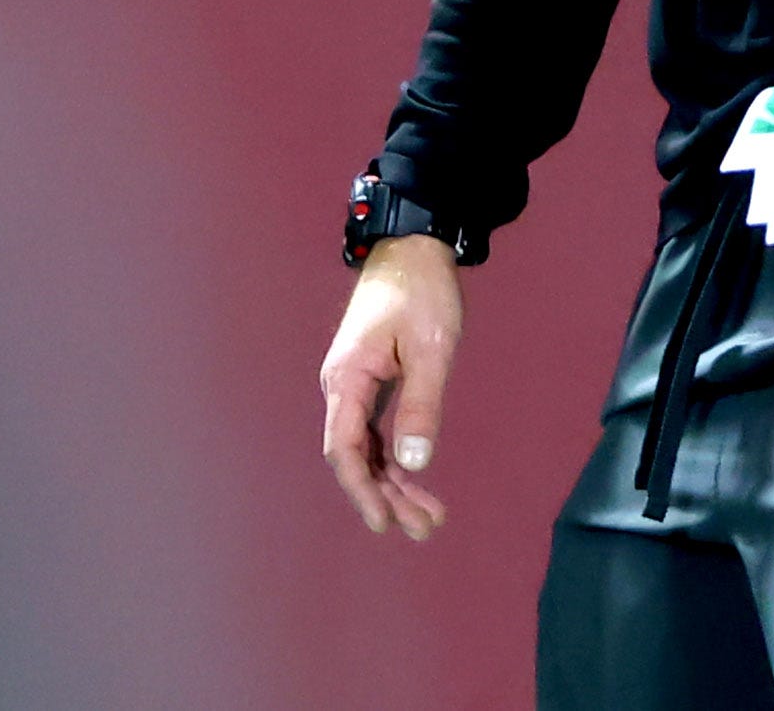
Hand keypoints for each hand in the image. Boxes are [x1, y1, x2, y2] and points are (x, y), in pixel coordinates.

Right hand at [317, 233, 462, 538]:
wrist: (413, 246)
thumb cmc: (421, 291)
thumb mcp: (430, 349)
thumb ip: (420, 406)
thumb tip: (413, 463)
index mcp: (348, 379)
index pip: (344, 450)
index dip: (363, 492)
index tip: (385, 524)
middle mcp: (343, 385)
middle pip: (356, 456)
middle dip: (386, 495)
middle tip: (425, 528)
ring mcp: (354, 382)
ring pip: (366, 446)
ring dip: (393, 481)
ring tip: (428, 514)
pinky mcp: (370, 378)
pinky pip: (375, 429)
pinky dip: (394, 457)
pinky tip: (414, 477)